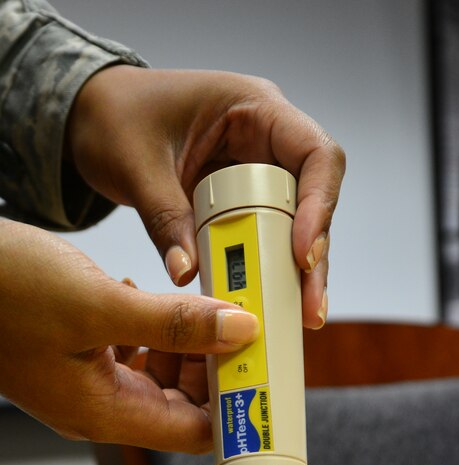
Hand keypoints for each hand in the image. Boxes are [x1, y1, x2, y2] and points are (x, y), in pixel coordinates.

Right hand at [0, 220, 257, 450]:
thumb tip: (240, 331)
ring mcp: (88, 380)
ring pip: (164, 374)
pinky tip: (152, 298)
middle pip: (185, 404)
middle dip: (218, 368)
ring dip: (189, 342)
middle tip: (247, 325)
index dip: (237, 408)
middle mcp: (101, 405)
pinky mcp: (81, 353)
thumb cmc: (3, 290)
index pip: (196, 432)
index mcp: (106, 412)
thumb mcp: (97, 306)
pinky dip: (156, 327)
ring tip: (209, 305)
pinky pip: (136, 350)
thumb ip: (174, 323)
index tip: (269, 373)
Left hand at [66, 67, 344, 328]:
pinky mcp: (244, 203)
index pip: (314, 154)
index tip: (303, 254)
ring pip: (297, 226)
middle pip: (314, 200)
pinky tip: (273, 306)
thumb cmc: (116, 117)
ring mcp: (259, 174)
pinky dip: (269, 272)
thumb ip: (165, 218)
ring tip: (301, 318)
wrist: (94, 117)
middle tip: (309, 307)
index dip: (318, 205)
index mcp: (254, 108)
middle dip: (314, 256)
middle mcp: (268, 141)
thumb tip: (187, 273)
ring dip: (299, 273)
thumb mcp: (136, 166)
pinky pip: (267, 239)